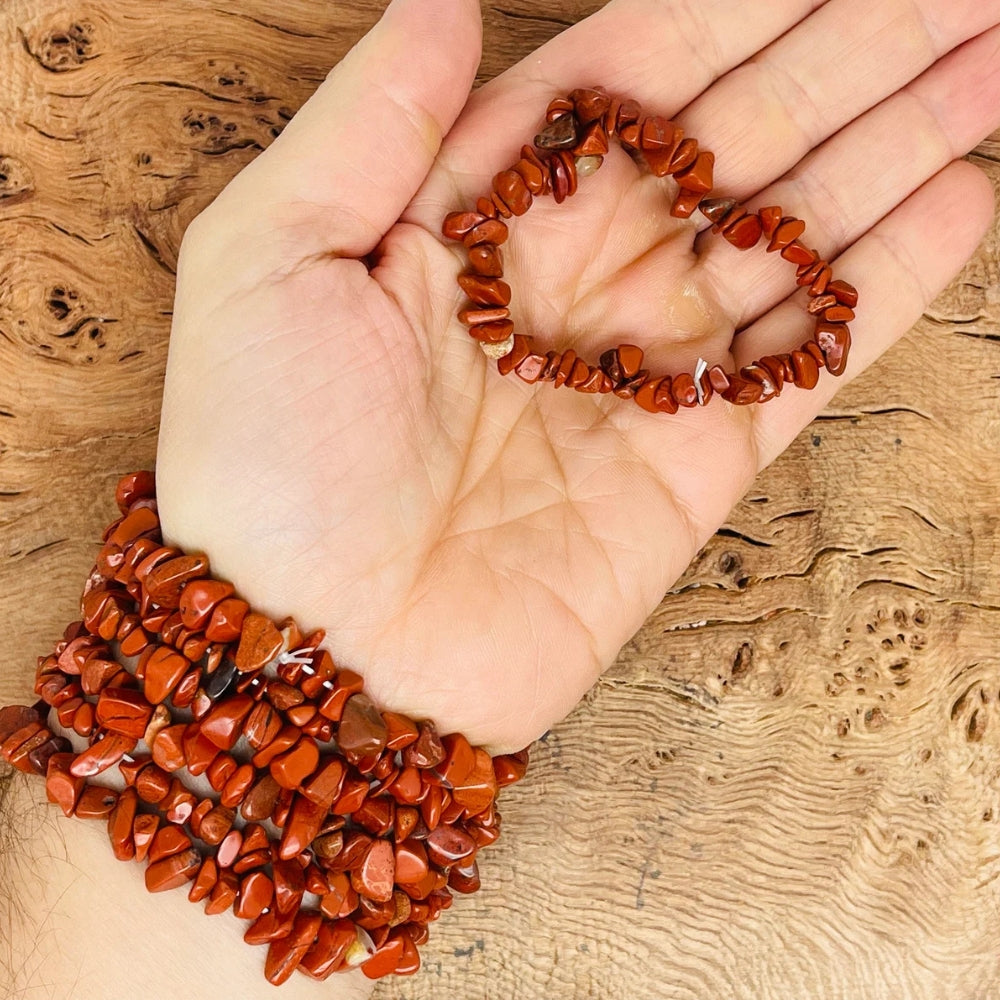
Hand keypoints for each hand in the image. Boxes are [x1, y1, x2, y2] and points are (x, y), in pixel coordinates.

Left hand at [157, 0, 999, 758]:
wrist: (320, 649)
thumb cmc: (266, 465)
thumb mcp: (270, 262)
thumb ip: (370, 125)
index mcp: (484, 213)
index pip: (638, 76)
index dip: (744, 7)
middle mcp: (578, 279)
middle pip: (743, 138)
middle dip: (858, 58)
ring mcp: (646, 371)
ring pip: (798, 232)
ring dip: (900, 144)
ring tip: (992, 62)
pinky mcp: (694, 466)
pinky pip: (811, 357)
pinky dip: (887, 284)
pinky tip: (962, 200)